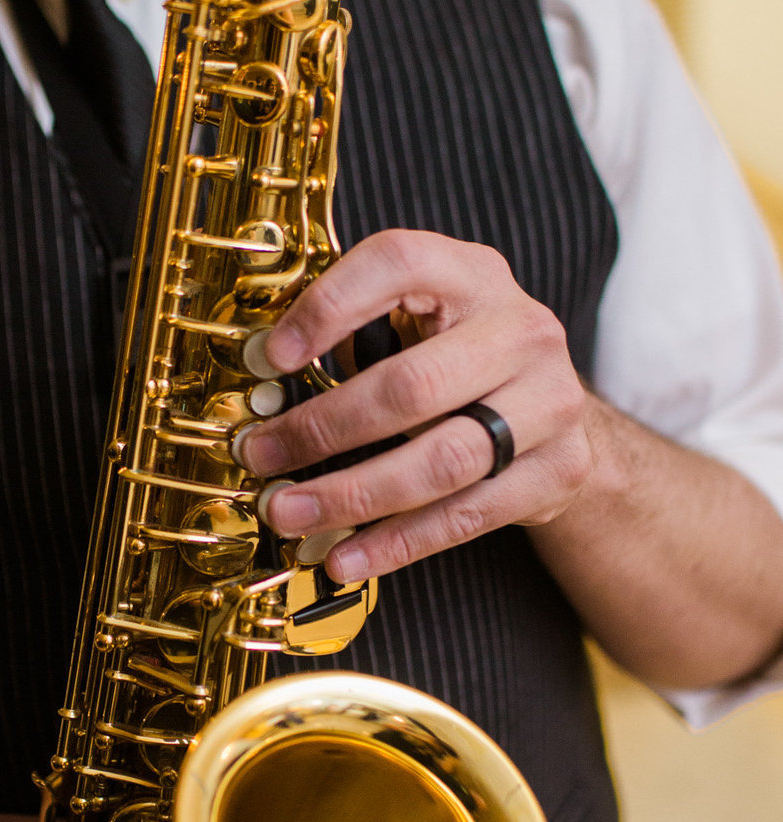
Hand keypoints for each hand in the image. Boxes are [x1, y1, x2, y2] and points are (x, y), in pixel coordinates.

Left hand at [238, 230, 592, 579]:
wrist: (553, 404)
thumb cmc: (456, 354)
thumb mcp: (415, 319)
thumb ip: (351, 334)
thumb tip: (261, 378)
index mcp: (470, 274)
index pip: (398, 265)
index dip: (330, 307)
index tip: (272, 357)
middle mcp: (521, 330)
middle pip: (414, 385)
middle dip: (324, 428)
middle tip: (261, 455)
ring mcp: (551, 401)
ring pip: (443, 460)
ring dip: (354, 495)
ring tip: (290, 513)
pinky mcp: (560, 469)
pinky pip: (467, 515)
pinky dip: (399, 543)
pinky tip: (346, 556)